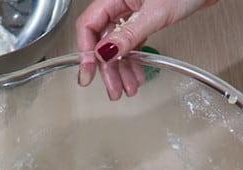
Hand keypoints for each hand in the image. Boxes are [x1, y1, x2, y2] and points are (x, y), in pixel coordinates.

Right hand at [75, 0, 217, 98]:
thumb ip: (129, 34)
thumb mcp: (155, 13)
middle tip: (113, 89)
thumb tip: (105, 52)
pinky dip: (134, 61)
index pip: (89, 25)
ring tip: (128, 88)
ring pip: (118, 45)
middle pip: (103, 40)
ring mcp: (131, 13)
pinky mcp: (144, 20)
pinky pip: (132, 44)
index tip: (89, 74)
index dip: (86, 51)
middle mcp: (119, 4)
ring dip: (122, 69)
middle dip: (108, 67)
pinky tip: (137, 75)